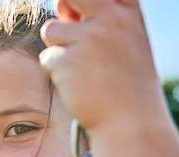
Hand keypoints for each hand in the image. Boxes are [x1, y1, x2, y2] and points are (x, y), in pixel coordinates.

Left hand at [40, 0, 164, 131]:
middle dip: (64, 9)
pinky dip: (56, 72)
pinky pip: (47, 58)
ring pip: (52, 30)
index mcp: (127, 12)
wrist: (130, 123)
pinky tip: (77, 86)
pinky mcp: (67, 61)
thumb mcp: (124, 43)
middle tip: (71, 31)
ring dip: (59, 49)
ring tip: (82, 71)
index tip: (76, 10)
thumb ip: (98, 21)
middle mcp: (109, 19)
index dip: (79, 1)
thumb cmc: (127, 85)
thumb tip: (62, 10)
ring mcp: (88, 39)